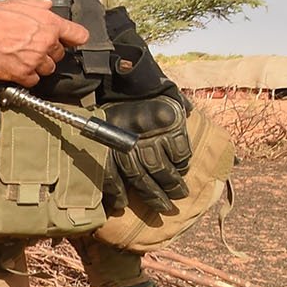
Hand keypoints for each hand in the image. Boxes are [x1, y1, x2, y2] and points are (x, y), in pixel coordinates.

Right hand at [0, 0, 89, 87]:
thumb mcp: (15, 4)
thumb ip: (37, 6)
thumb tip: (47, 5)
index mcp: (49, 23)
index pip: (79, 35)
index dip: (74, 38)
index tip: (71, 40)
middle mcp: (46, 42)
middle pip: (60, 54)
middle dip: (48, 52)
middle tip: (32, 48)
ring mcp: (36, 60)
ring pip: (47, 69)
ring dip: (37, 66)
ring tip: (21, 58)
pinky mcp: (23, 75)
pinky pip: (33, 81)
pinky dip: (25, 77)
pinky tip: (15, 68)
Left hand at [101, 95, 192, 210]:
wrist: (130, 77)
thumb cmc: (115, 108)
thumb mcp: (102, 125)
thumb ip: (106, 151)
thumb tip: (105, 181)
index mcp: (106, 142)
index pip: (109, 175)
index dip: (116, 193)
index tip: (122, 206)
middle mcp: (127, 140)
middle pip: (139, 177)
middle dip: (153, 196)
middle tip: (165, 209)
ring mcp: (149, 132)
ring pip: (161, 168)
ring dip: (172, 184)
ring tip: (179, 194)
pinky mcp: (169, 123)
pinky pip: (178, 150)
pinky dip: (182, 161)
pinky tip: (183, 168)